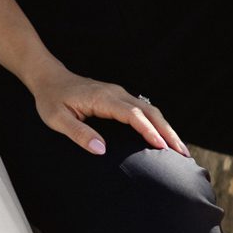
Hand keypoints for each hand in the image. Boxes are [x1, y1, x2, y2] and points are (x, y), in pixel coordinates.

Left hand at [30, 63, 189, 157]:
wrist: (48, 78)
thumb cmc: (51, 99)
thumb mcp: (56, 118)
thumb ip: (78, 133)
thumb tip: (101, 149)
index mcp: (102, 98)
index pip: (132, 114)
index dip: (148, 130)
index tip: (161, 146)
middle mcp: (115, 93)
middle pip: (149, 111)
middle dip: (167, 131)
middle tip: (183, 153)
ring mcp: (118, 94)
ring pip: (149, 110)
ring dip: (166, 128)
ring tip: (180, 150)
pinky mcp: (118, 98)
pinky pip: (143, 110)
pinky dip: (157, 123)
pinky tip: (163, 138)